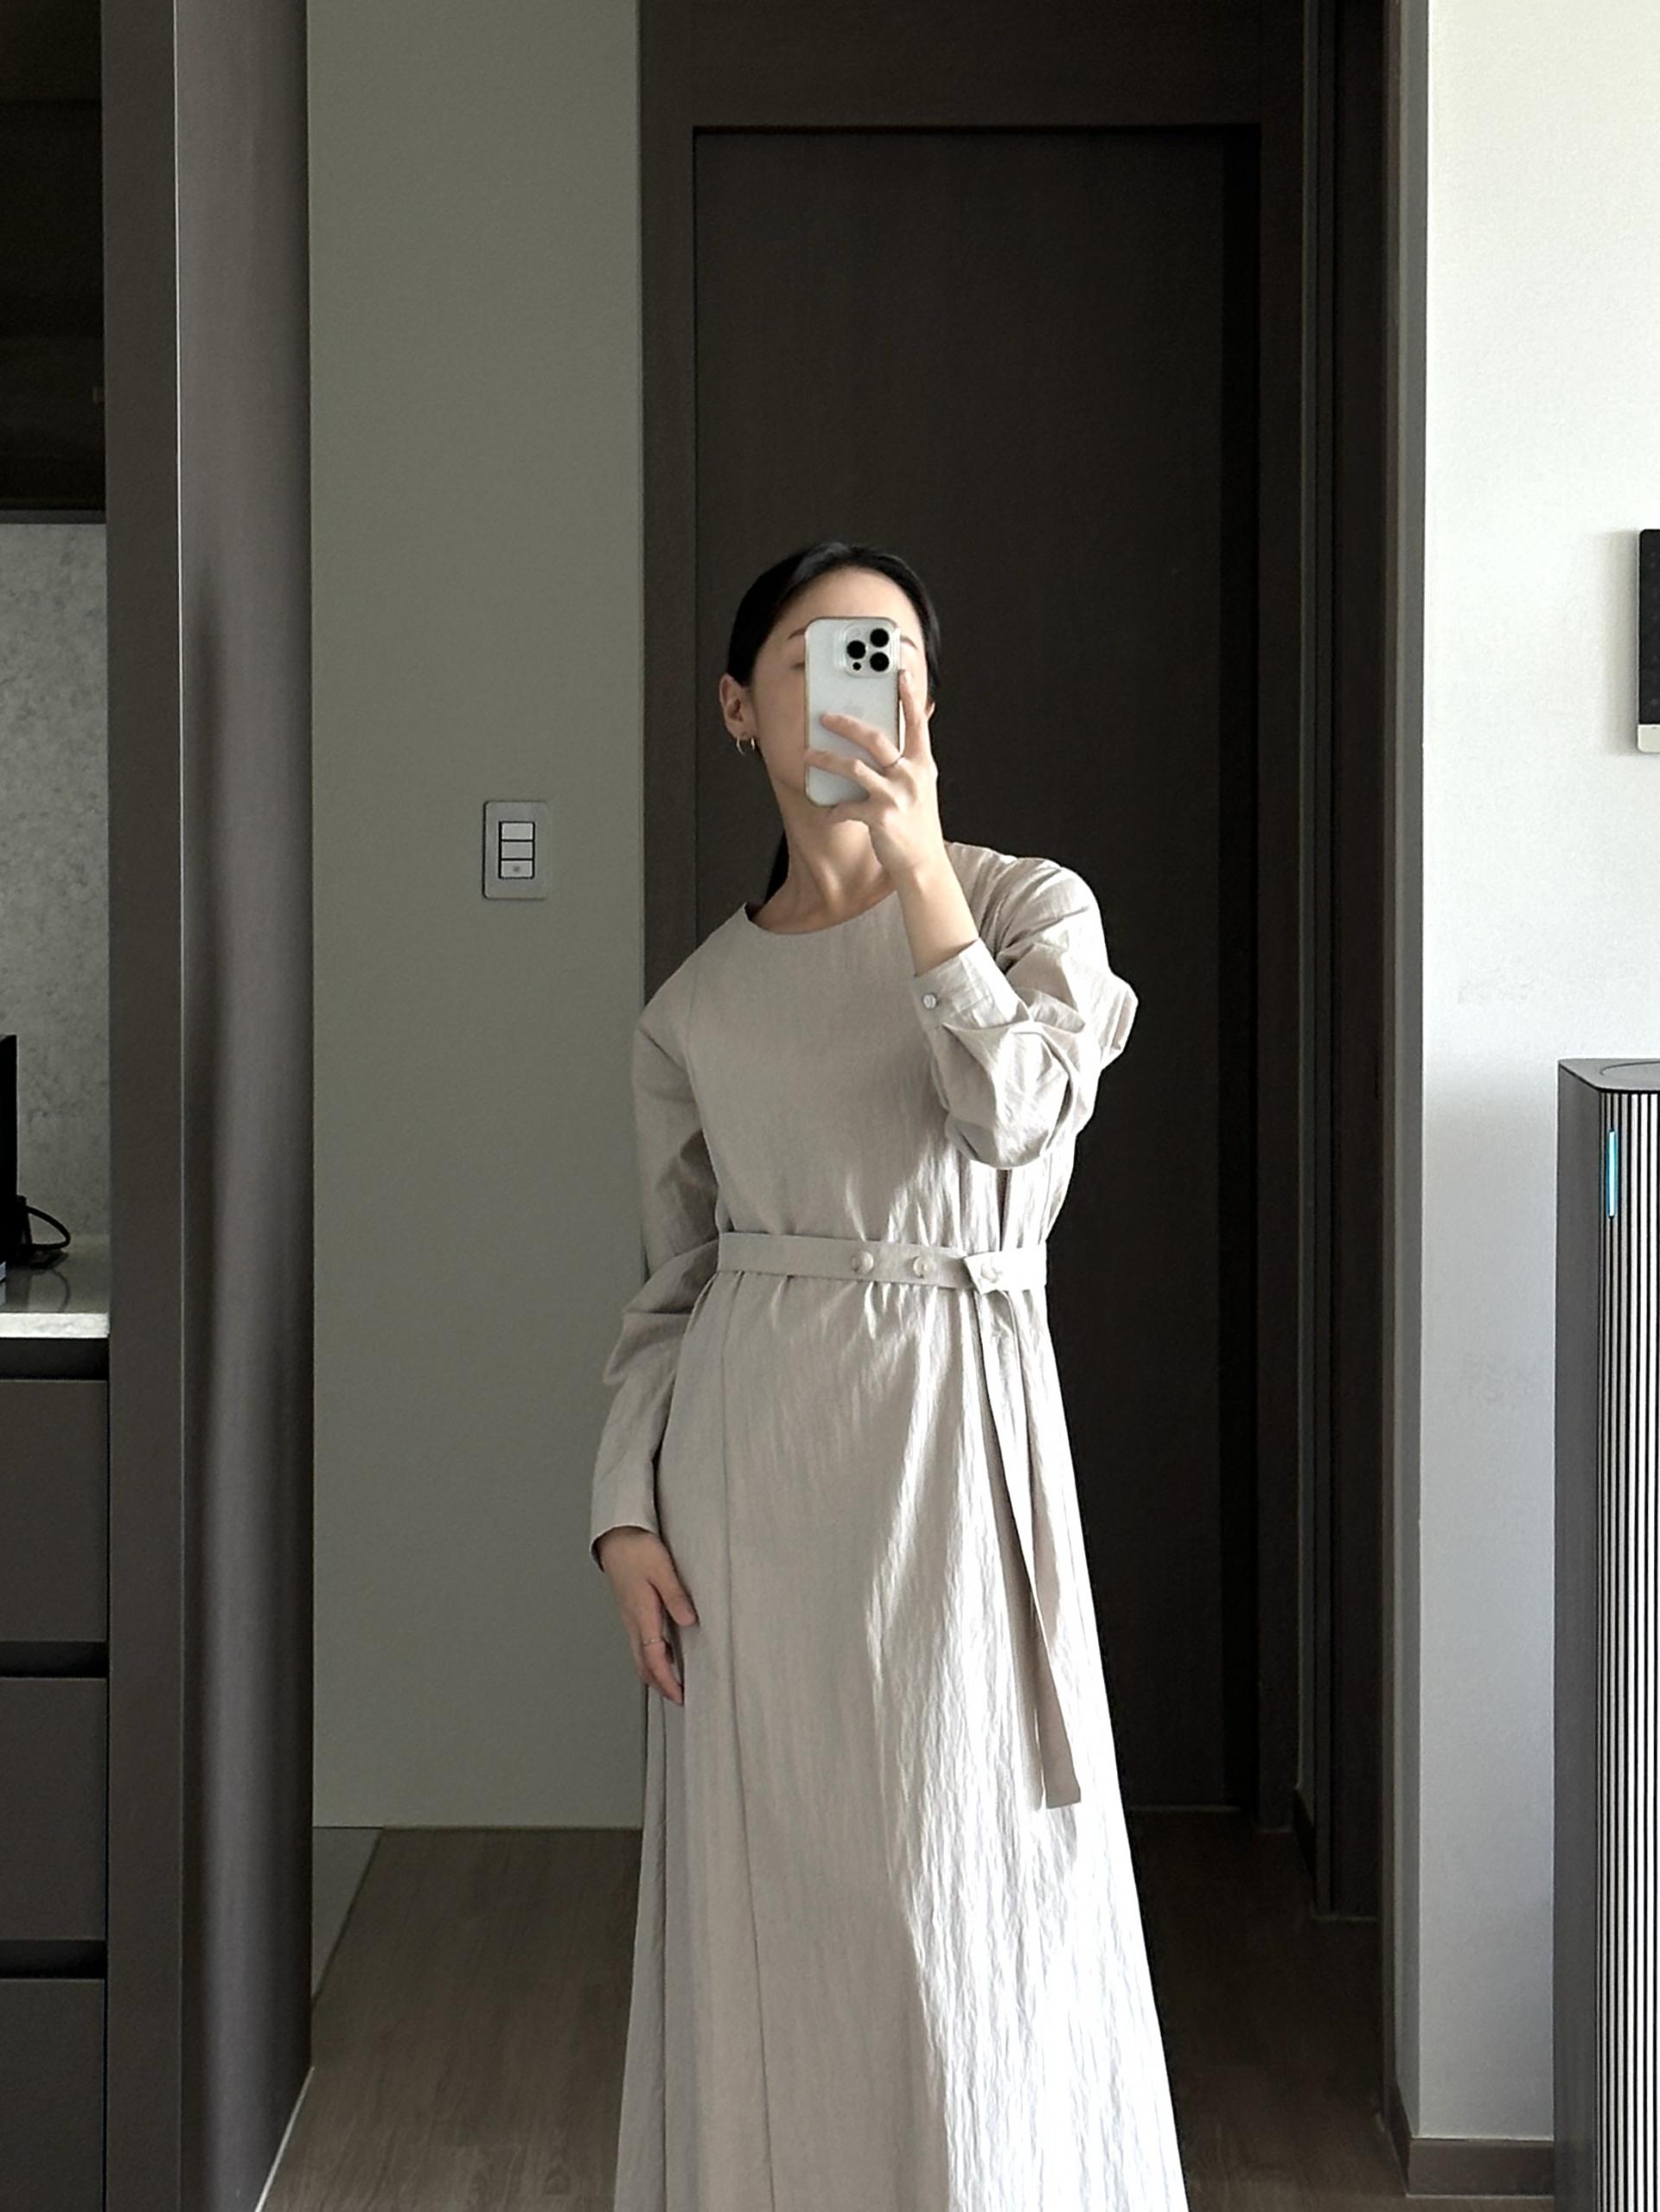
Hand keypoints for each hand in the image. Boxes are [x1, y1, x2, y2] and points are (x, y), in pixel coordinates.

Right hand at [595, 1526, 697, 1703]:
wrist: (614, 1535)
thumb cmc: (637, 1548)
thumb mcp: (662, 1569)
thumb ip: (676, 1596)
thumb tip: (689, 1622)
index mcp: (641, 1614)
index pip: (653, 1659)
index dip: (667, 1681)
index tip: (680, 1696)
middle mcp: (632, 1620)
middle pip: (643, 1664)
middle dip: (660, 1684)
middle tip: (679, 1696)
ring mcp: (629, 1616)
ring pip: (639, 1655)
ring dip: (654, 1672)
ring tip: (673, 1680)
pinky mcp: (630, 1609)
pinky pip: (639, 1641)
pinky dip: (651, 1656)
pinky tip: (665, 1651)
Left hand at [802, 660, 946, 885]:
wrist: (923, 864)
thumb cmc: (918, 825)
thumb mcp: (921, 787)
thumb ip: (910, 761)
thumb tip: (896, 737)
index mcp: (922, 764)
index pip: (916, 722)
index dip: (908, 695)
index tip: (899, 671)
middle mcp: (912, 775)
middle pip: (875, 738)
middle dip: (847, 724)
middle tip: (826, 716)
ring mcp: (897, 795)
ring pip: (854, 767)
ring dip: (826, 759)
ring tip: (809, 755)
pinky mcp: (881, 817)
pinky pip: (847, 806)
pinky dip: (833, 809)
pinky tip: (827, 812)